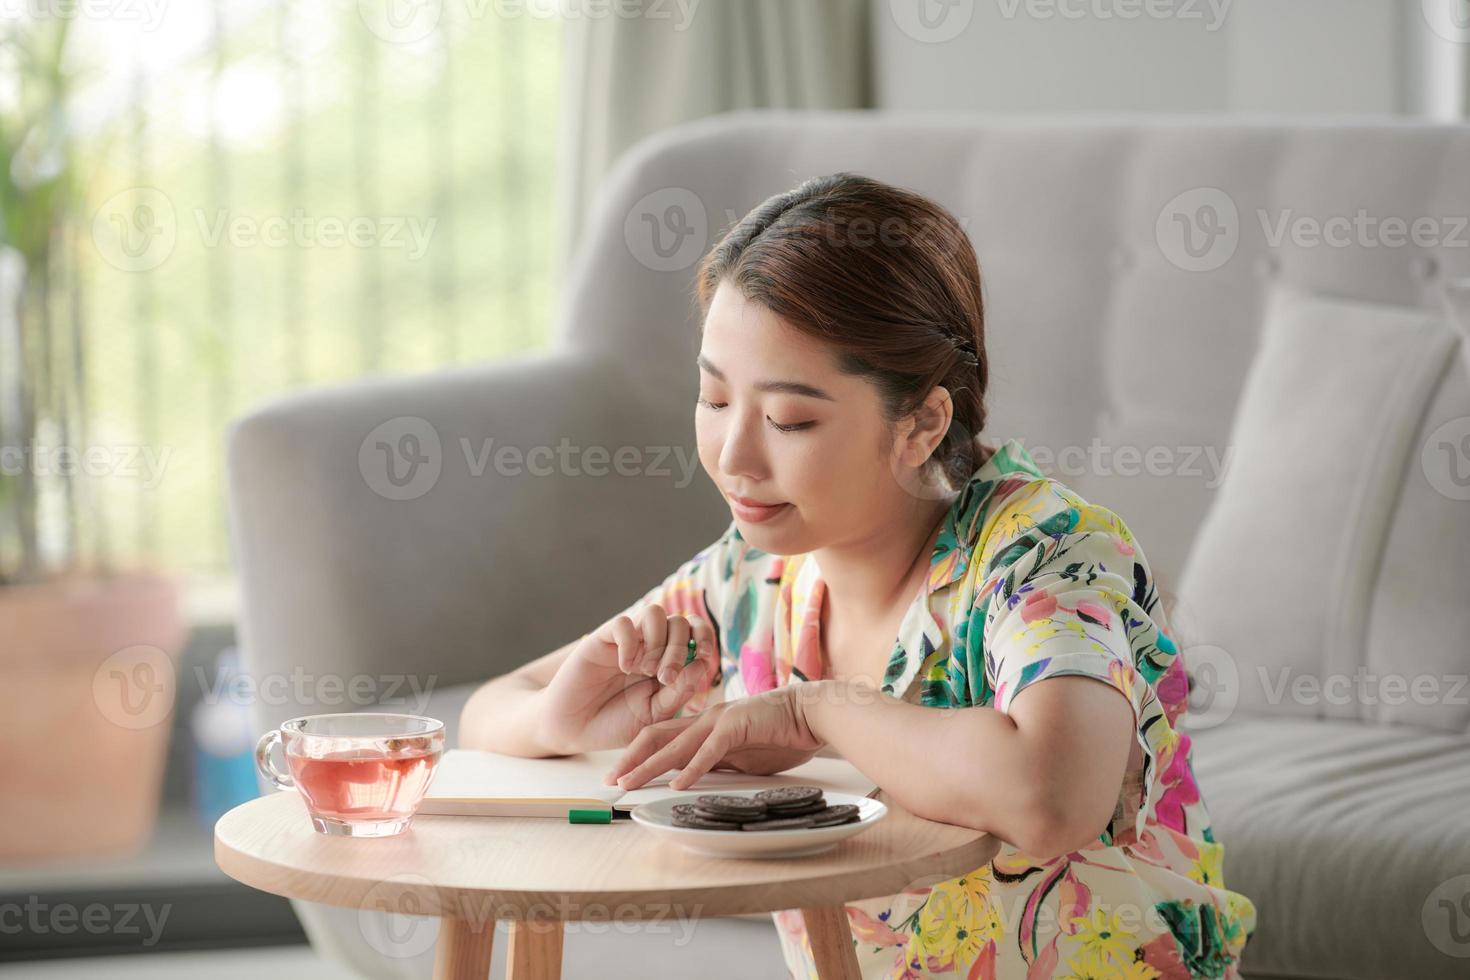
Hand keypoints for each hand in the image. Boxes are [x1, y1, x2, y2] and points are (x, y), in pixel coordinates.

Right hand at [538, 604, 716, 754]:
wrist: (575, 730)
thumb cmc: (616, 723)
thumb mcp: (655, 714)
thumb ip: (678, 692)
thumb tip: (701, 664)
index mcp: (669, 661)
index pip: (696, 632)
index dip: (705, 637)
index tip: (706, 657)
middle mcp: (651, 646)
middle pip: (679, 622)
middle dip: (680, 648)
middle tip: (665, 677)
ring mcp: (628, 641)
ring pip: (655, 613)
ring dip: (659, 641)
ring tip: (647, 670)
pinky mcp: (602, 639)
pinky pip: (623, 623)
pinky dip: (631, 643)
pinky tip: (625, 666)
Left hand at [602, 683, 826, 791]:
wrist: (812, 713)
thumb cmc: (782, 733)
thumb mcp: (743, 754)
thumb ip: (720, 762)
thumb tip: (699, 779)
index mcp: (706, 724)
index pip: (662, 737)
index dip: (637, 755)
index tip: (620, 774)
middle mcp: (706, 719)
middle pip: (656, 737)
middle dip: (630, 759)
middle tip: (610, 779)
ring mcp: (720, 720)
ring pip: (675, 745)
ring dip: (650, 766)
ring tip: (629, 782)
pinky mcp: (737, 726)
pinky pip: (709, 751)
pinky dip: (691, 768)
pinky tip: (677, 784)